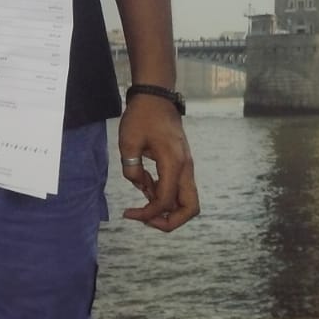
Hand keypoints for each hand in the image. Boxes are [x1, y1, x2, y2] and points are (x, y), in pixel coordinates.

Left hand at [117, 96, 199, 232]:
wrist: (156, 97)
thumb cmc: (142, 116)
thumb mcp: (128, 142)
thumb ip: (131, 168)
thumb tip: (139, 186)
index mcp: (173, 164)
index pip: (165, 201)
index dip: (147, 214)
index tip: (128, 213)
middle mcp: (185, 168)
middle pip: (190, 209)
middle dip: (170, 222)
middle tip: (146, 219)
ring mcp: (186, 166)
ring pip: (188, 201)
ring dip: (168, 210)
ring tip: (142, 207)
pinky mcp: (181, 164)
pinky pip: (179, 189)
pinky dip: (166, 197)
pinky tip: (146, 187)